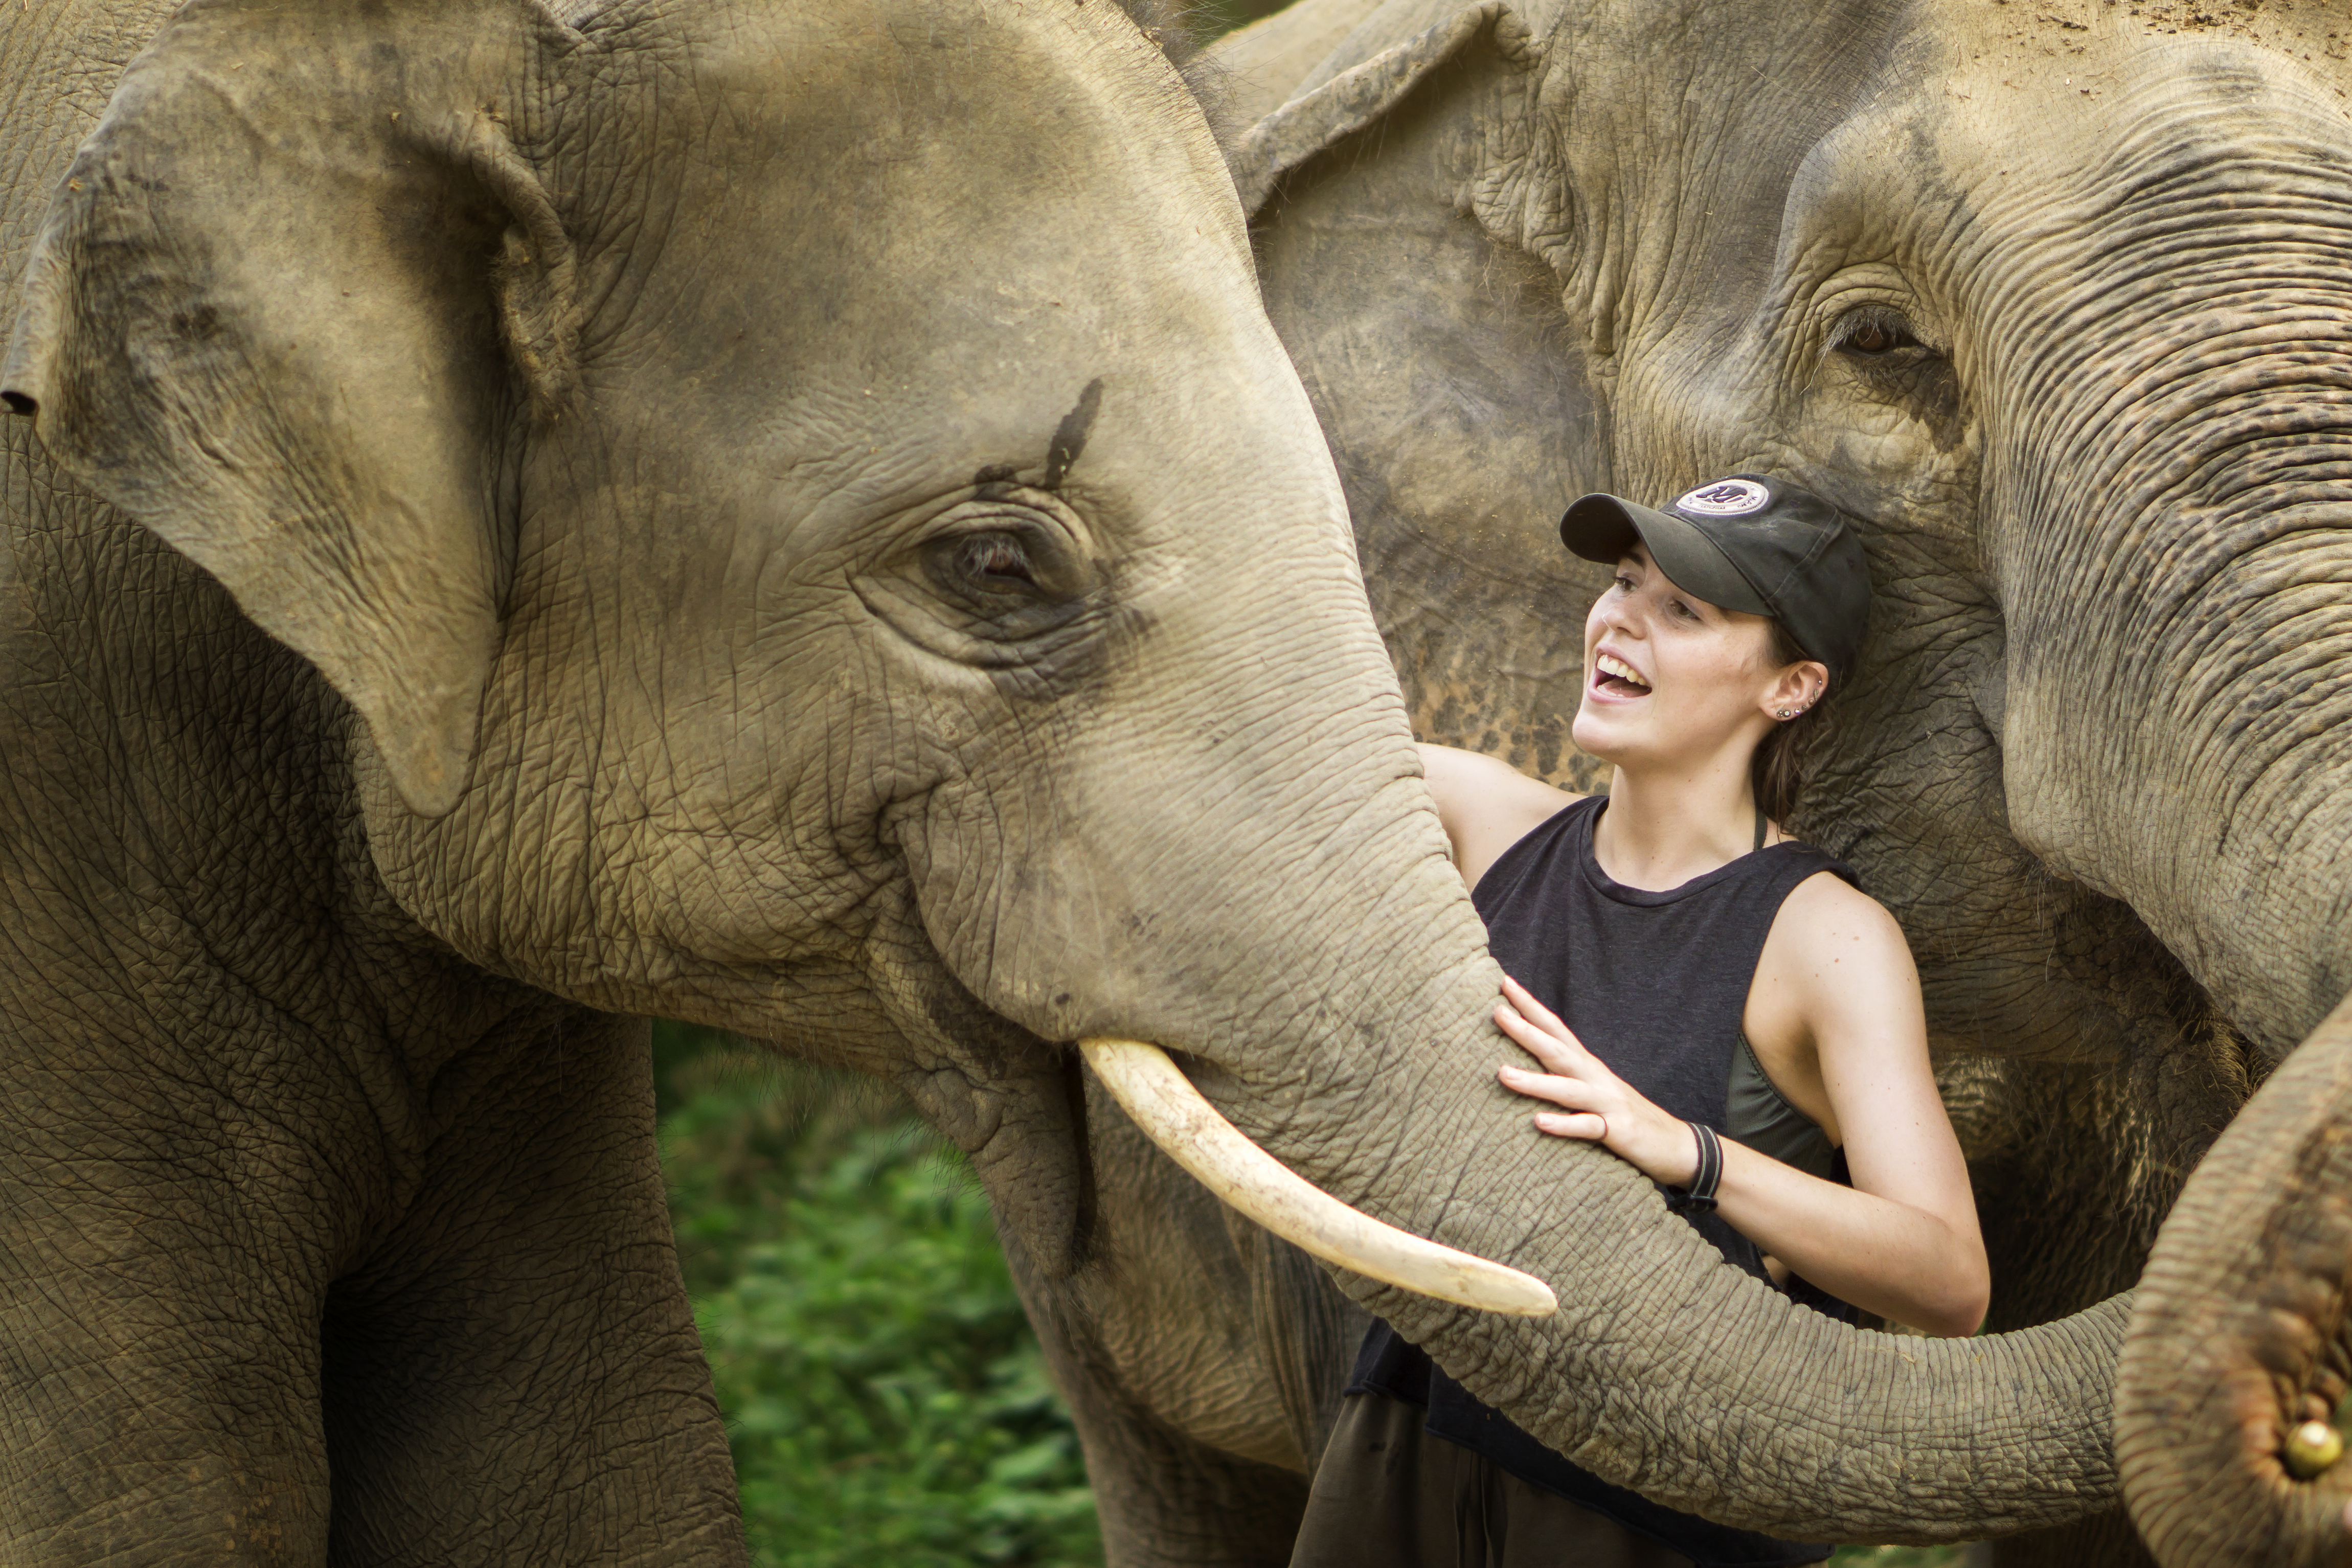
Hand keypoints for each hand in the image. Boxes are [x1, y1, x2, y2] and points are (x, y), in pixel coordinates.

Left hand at [1492, 975, 1698, 1186]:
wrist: (1678, 1146)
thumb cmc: (1627, 1118)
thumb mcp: (1595, 1092)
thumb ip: (1566, 1077)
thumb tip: (1530, 1063)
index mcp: (1588, 1067)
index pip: (1556, 1030)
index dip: (1531, 1007)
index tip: (1504, 983)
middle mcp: (1596, 1079)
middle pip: (1557, 1050)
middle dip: (1527, 1031)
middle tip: (1497, 1012)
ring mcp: (1608, 1104)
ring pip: (1568, 1089)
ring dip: (1535, 1081)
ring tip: (1502, 1074)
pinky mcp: (1618, 1131)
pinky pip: (1588, 1127)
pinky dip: (1564, 1124)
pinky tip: (1539, 1122)